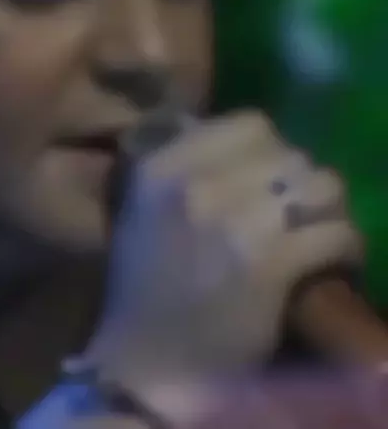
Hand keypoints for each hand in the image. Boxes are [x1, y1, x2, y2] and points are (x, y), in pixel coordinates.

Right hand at [87, 111, 361, 390]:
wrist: (147, 363)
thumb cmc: (145, 282)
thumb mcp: (145, 205)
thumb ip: (184, 162)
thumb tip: (236, 136)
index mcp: (164, 165)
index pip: (250, 124)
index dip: (268, 149)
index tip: (268, 175)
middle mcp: (198, 185)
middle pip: (290, 153)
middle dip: (299, 180)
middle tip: (297, 206)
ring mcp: (236, 224)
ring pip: (321, 185)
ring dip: (328, 208)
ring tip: (318, 227)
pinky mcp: (270, 267)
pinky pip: (334, 234)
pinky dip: (343, 245)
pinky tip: (334, 258)